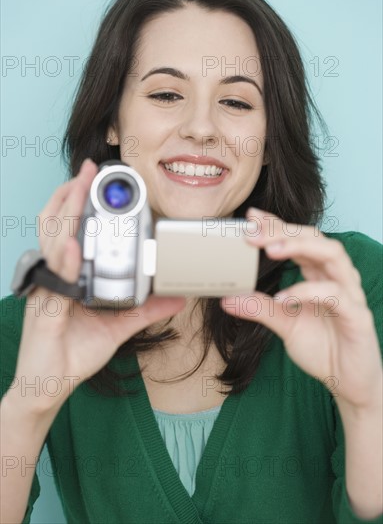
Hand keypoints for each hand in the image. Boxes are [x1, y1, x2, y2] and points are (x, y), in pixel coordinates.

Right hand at [12, 159, 185, 415]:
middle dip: (72, 194)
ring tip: (80, 189)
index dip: (79, 203)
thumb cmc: (74, 352)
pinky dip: (67, 260)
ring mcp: (49, 290)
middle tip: (88, 170)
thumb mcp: (118, 327)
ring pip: (54, 243)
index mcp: (69, 274)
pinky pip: (58, 280)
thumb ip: (146, 310)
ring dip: (67, 213)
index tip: (95, 181)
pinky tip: (75, 245)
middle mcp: (56, 276)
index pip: (70, 229)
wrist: (49, 385)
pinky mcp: (46, 309)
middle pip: (57, 225)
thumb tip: (177, 298)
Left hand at [221, 207, 381, 412]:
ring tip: (270, 249)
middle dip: (283, 231)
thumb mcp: (284, 324)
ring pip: (332, 255)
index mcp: (320, 275)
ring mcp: (350, 294)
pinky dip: (307, 292)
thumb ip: (260, 309)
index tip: (250, 217)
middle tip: (252, 231)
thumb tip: (227, 299)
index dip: (277, 225)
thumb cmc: (323, 348)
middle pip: (315, 238)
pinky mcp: (357, 316)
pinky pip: (335, 295)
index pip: (300, 239)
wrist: (348, 382)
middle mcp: (337, 277)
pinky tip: (283, 298)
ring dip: (300, 247)